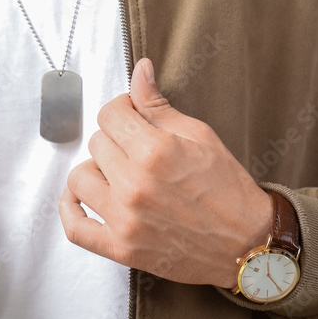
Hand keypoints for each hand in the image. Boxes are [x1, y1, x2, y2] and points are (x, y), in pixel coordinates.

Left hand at [59, 58, 272, 288]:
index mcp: (155, 152)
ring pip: (79, 177)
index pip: (109, 114)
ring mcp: (125, 220)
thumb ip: (159, 105)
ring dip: (95, 169)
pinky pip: (74, 227)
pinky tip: (81, 196)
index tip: (132, 116)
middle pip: (96, 143)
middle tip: (136, 147)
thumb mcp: (200, 136)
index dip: (121, 109)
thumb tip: (139, 70)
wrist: (248, 245)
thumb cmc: (229, 189)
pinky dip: (70, 209)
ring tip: (116, 172)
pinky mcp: (120, 249)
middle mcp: (135, 185)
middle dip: (115, 139)